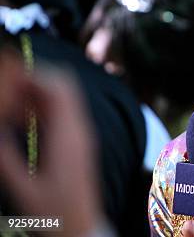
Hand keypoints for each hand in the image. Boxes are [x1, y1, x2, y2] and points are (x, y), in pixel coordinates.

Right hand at [0, 49, 103, 235]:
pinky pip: (62, 112)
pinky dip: (41, 107)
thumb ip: (5, 160)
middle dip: (35, 80)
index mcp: (69, 137)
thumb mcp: (23, 190)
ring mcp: (81, 135)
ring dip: (36, 94)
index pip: (61, 89)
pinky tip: (19, 119)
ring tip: (9, 106)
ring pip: (64, 97)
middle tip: (7, 91)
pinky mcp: (77, 141)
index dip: (35, 77)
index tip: (9, 80)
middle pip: (64, 86)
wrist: (81, 228)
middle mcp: (80, 130)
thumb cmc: (54, 215)